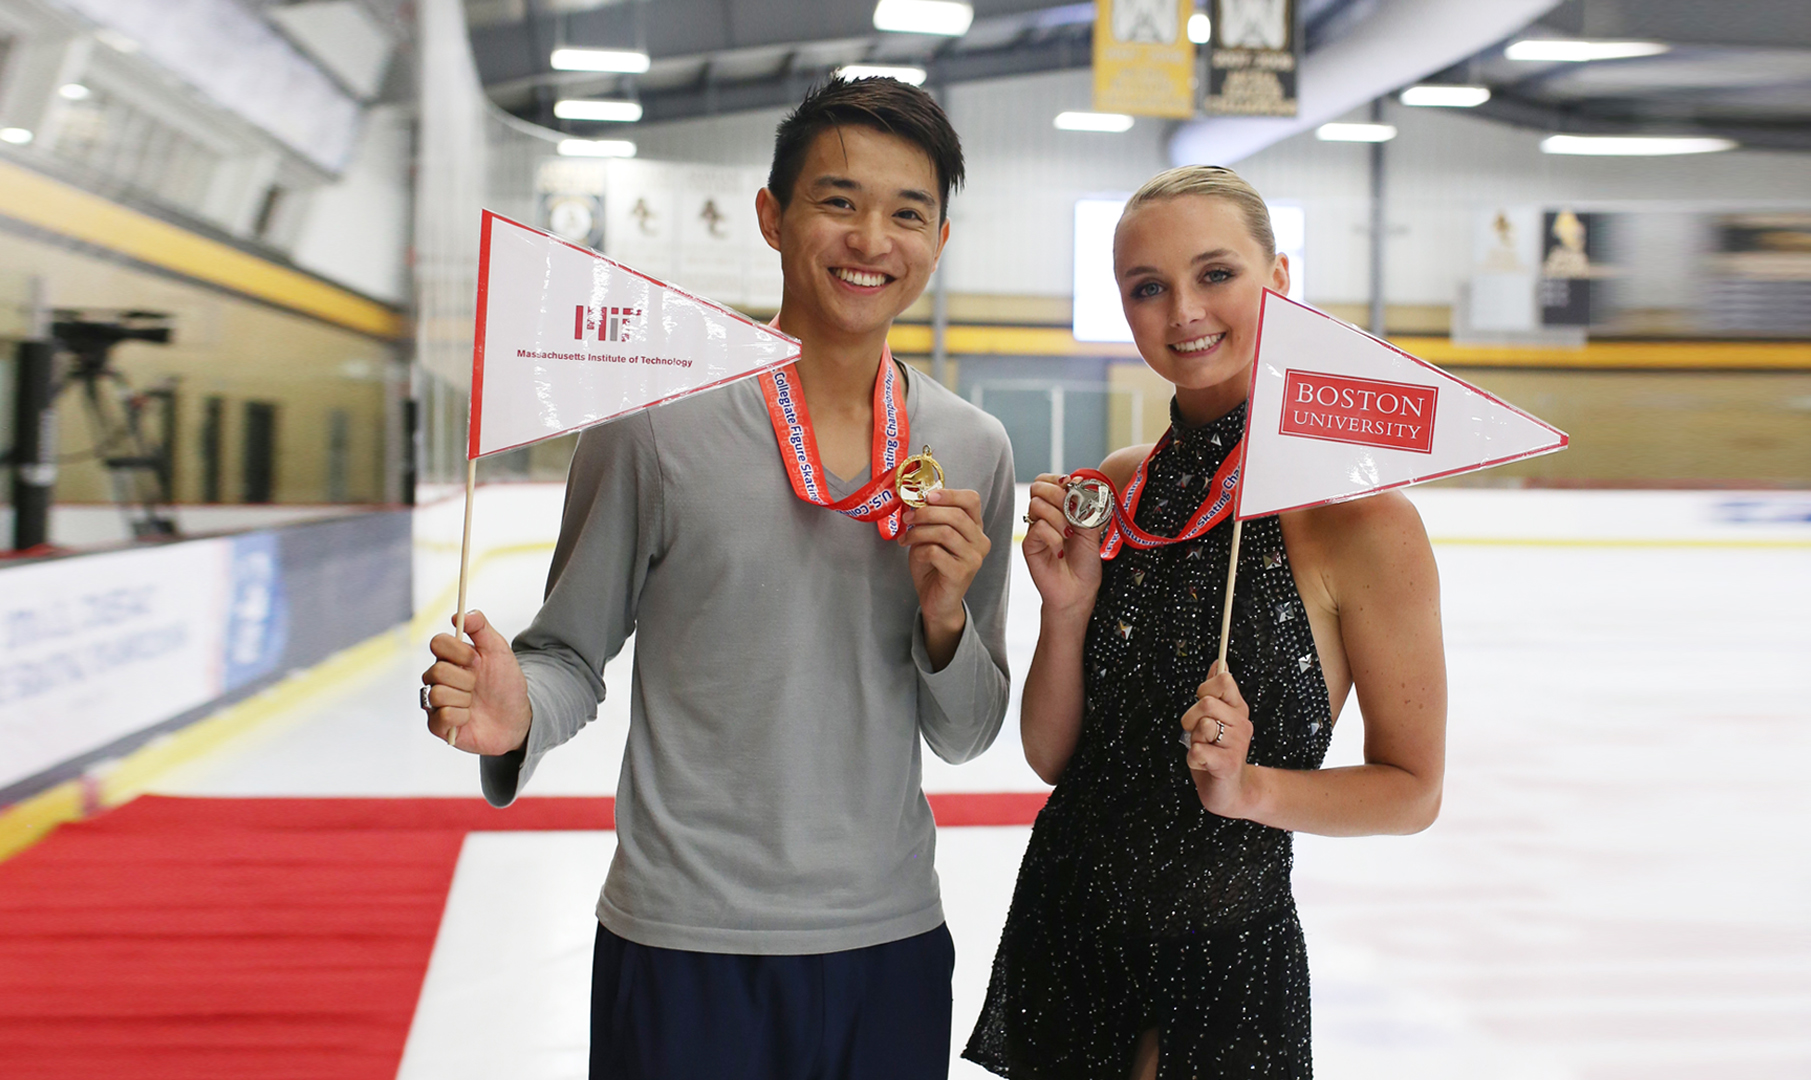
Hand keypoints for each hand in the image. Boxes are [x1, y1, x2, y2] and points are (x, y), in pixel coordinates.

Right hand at [421, 609, 532, 754]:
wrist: (517, 717)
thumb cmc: (506, 684)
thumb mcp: (499, 651)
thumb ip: (481, 627)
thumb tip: (461, 614)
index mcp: (450, 658)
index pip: (437, 643)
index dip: (458, 651)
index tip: (477, 659)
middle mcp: (439, 678)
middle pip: (437, 670)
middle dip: (466, 679)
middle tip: (477, 685)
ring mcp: (436, 702)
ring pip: (438, 694)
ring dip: (464, 699)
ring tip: (474, 703)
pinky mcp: (437, 725)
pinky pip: (442, 716)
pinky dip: (462, 717)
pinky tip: (469, 718)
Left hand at [899, 488, 989, 665]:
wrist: (937, 602)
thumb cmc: (933, 566)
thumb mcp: (931, 537)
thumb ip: (930, 520)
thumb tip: (915, 501)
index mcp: (975, 528)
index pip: (972, 500)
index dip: (949, 494)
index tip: (927, 495)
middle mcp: (980, 541)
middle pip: (956, 515)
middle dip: (927, 513)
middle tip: (908, 518)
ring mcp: (974, 558)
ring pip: (945, 532)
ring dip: (919, 532)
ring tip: (906, 538)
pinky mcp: (962, 573)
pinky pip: (936, 552)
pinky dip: (920, 550)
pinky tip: (915, 555)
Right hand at [1022, 473, 1102, 621]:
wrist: (1078, 591)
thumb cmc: (1084, 564)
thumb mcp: (1093, 531)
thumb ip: (1087, 508)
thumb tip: (1081, 484)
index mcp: (1059, 509)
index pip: (1048, 481)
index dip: (1059, 479)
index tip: (1074, 486)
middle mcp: (1045, 516)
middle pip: (1038, 487)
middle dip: (1058, 494)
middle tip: (1072, 512)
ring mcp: (1035, 529)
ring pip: (1037, 505)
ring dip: (1058, 518)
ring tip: (1069, 534)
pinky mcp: (1029, 545)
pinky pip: (1037, 528)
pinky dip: (1052, 537)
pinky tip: (1059, 550)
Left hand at [1182, 660, 1253, 816]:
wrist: (1231, 791)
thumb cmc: (1219, 754)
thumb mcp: (1217, 719)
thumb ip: (1216, 692)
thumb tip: (1218, 663)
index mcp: (1238, 710)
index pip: (1223, 680)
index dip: (1206, 688)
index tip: (1203, 702)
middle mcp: (1242, 724)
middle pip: (1207, 702)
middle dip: (1192, 717)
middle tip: (1198, 733)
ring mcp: (1237, 744)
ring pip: (1202, 726)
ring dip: (1194, 740)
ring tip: (1204, 749)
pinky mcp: (1227, 763)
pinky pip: (1198, 750)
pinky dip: (1193, 759)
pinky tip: (1203, 764)